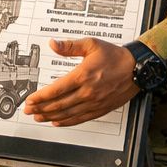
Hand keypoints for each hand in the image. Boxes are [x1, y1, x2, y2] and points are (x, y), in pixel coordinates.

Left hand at [22, 37, 137, 126]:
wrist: (137, 68)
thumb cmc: (115, 56)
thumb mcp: (91, 44)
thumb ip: (70, 46)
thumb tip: (53, 44)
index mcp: (83, 75)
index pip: (56, 89)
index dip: (40, 96)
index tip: (30, 99)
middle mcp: (88, 92)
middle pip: (59, 104)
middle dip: (41, 108)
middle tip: (28, 110)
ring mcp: (95, 102)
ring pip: (68, 114)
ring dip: (51, 117)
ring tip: (39, 117)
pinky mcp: (101, 109)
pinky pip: (81, 118)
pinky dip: (68, 122)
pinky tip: (58, 122)